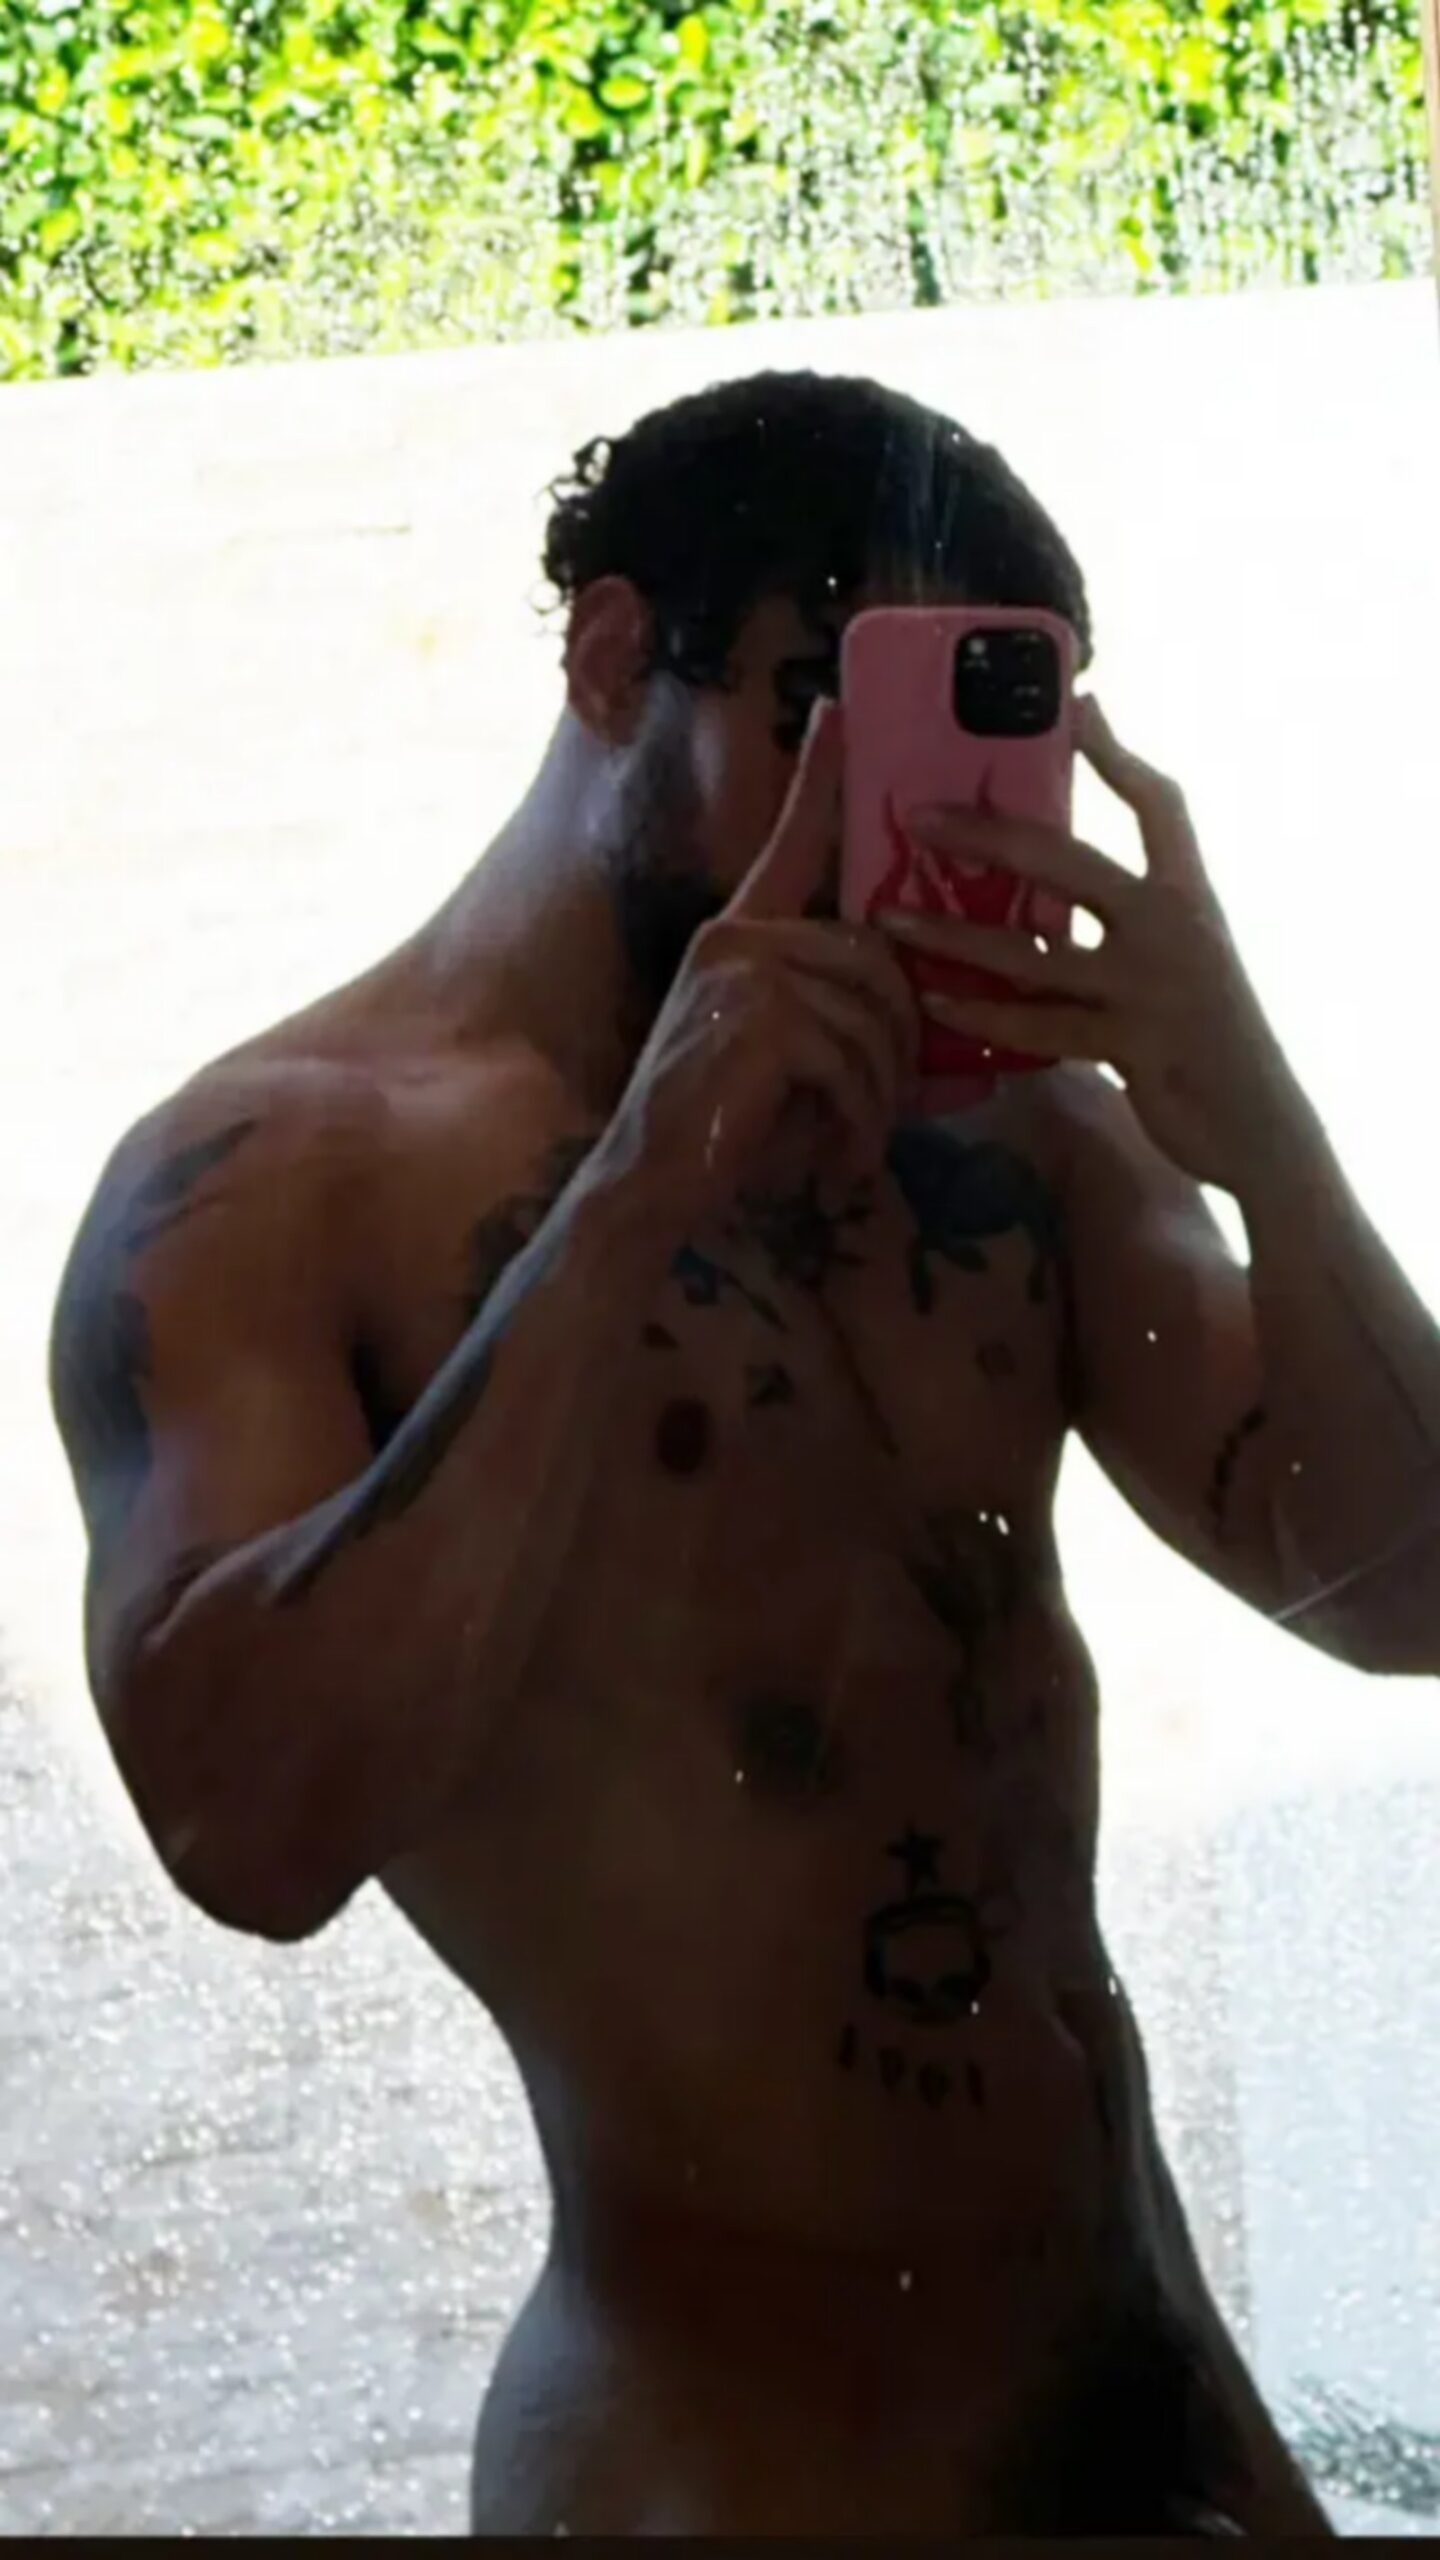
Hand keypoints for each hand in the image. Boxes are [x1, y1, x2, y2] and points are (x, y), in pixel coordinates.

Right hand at [613, 703, 920, 1225]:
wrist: (652, 1189)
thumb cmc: (724, 1133)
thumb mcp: (786, 1056)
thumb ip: (833, 1009)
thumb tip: (922, 1003)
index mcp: (739, 935)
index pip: (790, 841)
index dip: (819, 775)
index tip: (839, 710)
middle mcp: (736, 938)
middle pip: (875, 956)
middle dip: (902, 1040)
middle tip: (891, 1107)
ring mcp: (742, 973)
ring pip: (872, 1014)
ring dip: (882, 1094)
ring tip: (859, 1142)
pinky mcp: (757, 1019)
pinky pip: (852, 1057)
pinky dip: (860, 1120)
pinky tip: (839, 1160)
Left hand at [877, 696, 1301, 1191]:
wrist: (1260, 1125)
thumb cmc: (1213, 1040)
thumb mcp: (1191, 961)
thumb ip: (1139, 919)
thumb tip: (1059, 889)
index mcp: (1192, 897)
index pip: (1158, 805)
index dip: (1114, 753)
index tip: (1077, 705)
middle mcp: (1173, 929)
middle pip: (1067, 861)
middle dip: (986, 833)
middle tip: (918, 815)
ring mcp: (1150, 987)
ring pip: (1032, 952)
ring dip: (954, 936)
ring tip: (892, 920)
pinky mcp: (1130, 1046)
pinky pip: (1040, 1026)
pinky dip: (983, 1016)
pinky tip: (935, 1005)